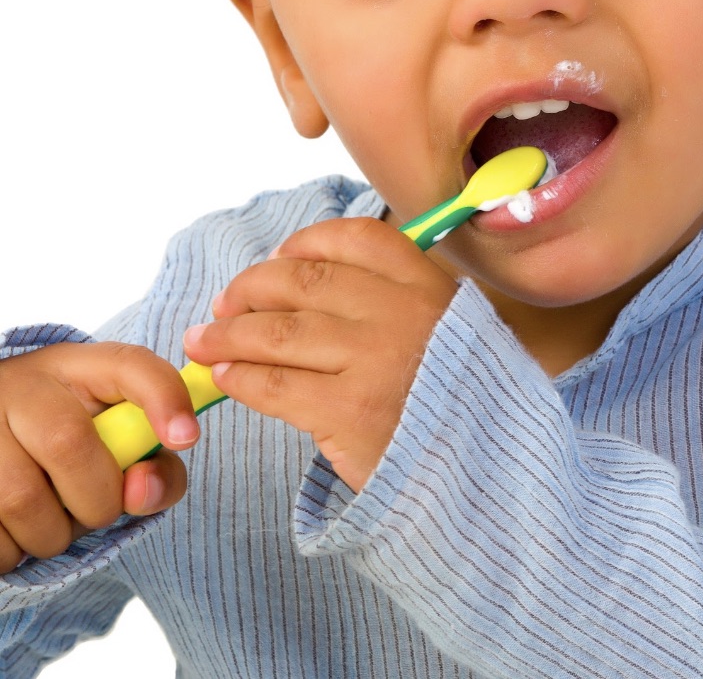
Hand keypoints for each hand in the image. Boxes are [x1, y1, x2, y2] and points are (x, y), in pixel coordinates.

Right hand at [0, 342, 197, 573]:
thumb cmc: (72, 445)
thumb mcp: (118, 442)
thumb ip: (156, 468)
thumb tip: (141, 491)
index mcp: (80, 366)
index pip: (130, 365)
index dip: (164, 398)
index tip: (187, 438)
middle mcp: (23, 383)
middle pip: (68, 441)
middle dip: (96, 499)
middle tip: (96, 510)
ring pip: (19, 498)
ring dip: (49, 535)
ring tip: (52, 522)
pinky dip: (10, 550)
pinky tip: (15, 530)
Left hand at [184, 216, 457, 491]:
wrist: (487, 474)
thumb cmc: (458, 404)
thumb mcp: (450, 334)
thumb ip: (397, 303)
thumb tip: (304, 284)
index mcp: (428, 287)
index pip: (355, 240)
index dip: (305, 243)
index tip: (278, 257)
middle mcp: (402, 313)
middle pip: (303, 281)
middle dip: (250, 289)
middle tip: (223, 304)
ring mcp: (375, 361)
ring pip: (278, 331)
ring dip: (228, 334)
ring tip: (203, 342)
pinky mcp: (350, 412)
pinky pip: (275, 384)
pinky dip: (240, 377)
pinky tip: (225, 377)